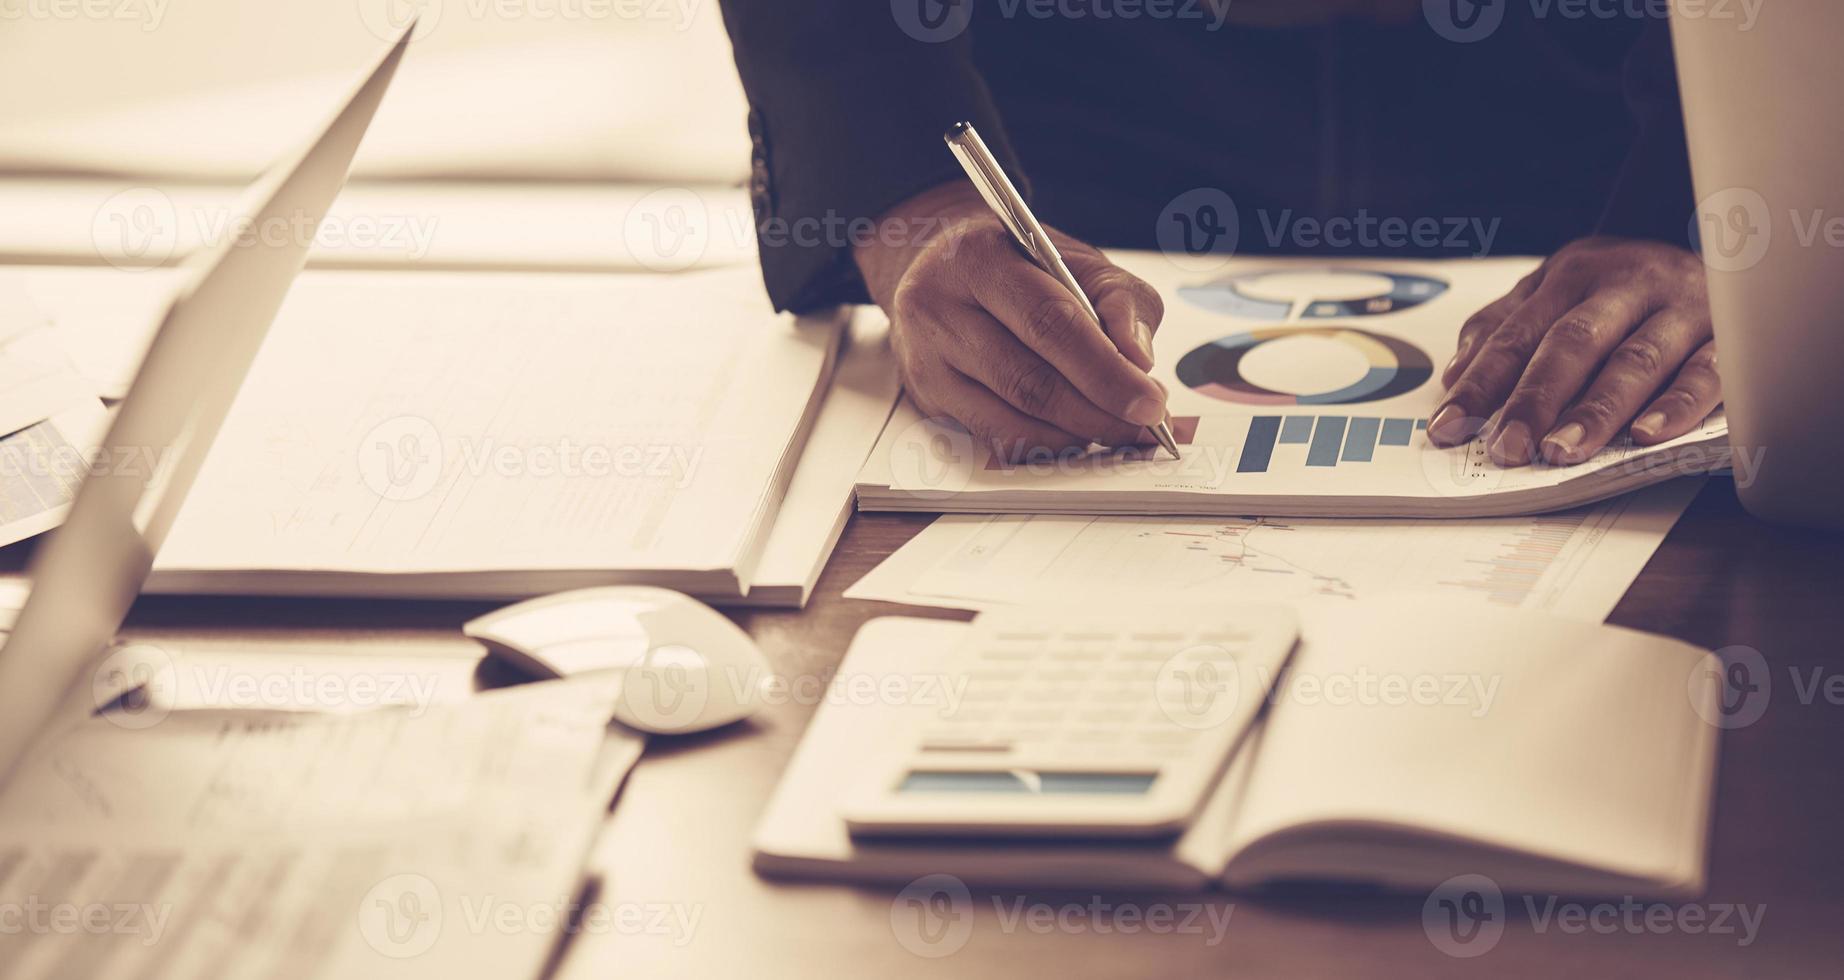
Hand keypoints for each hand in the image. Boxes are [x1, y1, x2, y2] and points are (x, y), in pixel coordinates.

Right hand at [854, 181, 1167, 460]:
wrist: (943, 267)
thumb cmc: (1015, 264)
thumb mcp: (1074, 259)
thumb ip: (1120, 300)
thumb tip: (1139, 361)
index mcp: (978, 257)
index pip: (1050, 322)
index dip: (1105, 370)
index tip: (1150, 401)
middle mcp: (938, 307)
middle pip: (1026, 379)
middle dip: (1096, 412)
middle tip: (1144, 428)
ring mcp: (925, 358)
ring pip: (1008, 417)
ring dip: (1073, 435)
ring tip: (1118, 433)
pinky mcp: (926, 397)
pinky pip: (992, 434)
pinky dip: (1043, 443)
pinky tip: (1076, 436)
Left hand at [1429, 237, 1721, 465]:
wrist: (1724, 240)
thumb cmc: (1625, 281)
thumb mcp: (1558, 286)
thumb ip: (1505, 325)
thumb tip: (1454, 375)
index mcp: (1574, 274)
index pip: (1517, 334)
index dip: (1480, 383)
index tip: (1448, 427)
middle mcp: (1627, 284)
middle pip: (1573, 344)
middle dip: (1535, 399)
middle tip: (1507, 448)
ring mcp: (1682, 306)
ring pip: (1635, 360)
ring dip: (1597, 411)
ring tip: (1561, 451)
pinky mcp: (1728, 334)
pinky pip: (1705, 373)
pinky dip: (1676, 405)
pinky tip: (1646, 435)